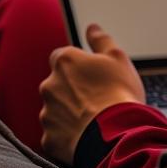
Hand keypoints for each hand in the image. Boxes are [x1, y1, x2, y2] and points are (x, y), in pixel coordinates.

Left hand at [39, 23, 145, 164]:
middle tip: (96, 100)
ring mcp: (47, 113)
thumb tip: (91, 28)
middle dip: (72, 91)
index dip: (78, 66)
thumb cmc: (119, 93)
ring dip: (69, 114)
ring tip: (94, 121)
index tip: (92, 76)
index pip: (62, 57)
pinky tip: (86, 138)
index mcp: (64, 61)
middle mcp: (49, 85)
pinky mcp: (49, 139)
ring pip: (56, 110)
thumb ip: (101, 40)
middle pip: (58, 85)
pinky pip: (56, 135)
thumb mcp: (118, 57)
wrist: (116, 136)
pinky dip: (68, 137)